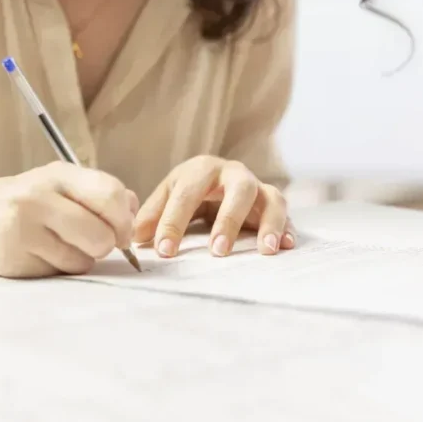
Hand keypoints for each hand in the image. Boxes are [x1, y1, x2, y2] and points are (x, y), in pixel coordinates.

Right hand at [0, 162, 137, 277]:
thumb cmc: (26, 201)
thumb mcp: (61, 185)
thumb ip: (100, 194)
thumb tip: (134, 209)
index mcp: (58, 175)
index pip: (111, 195)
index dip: (125, 219)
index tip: (122, 231)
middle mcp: (39, 197)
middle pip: (101, 236)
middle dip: (107, 246)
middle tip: (96, 243)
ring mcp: (23, 229)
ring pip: (82, 261)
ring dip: (81, 260)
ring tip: (61, 245)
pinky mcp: (13, 259)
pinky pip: (58, 274)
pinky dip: (58, 269)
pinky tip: (40, 254)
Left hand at [132, 156, 293, 257]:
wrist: (216, 179)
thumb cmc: (190, 191)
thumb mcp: (168, 196)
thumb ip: (152, 214)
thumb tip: (134, 237)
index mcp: (202, 169)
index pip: (187, 193)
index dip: (174, 222)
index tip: (164, 251)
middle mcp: (234, 174)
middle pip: (239, 189)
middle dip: (229, 220)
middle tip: (217, 252)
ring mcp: (259, 187)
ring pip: (272, 198)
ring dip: (269, 224)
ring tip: (266, 250)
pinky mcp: (273, 203)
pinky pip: (286, 214)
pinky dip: (288, 229)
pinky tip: (286, 246)